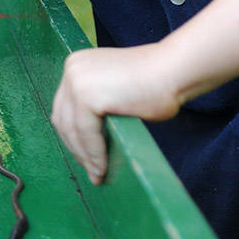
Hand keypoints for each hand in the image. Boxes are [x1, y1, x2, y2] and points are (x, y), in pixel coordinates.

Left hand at [49, 44, 180, 184]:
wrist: (175, 70)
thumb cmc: (156, 82)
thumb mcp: (115, 88)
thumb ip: (98, 102)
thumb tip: (86, 141)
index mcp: (77, 64)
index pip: (65, 107)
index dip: (73, 135)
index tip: (84, 156)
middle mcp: (72, 69)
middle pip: (64, 118)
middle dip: (76, 148)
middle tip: (91, 170)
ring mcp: (76, 81)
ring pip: (72, 129)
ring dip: (84, 156)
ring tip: (97, 174)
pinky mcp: (86, 96)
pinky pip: (86, 134)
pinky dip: (94, 154)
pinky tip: (102, 168)